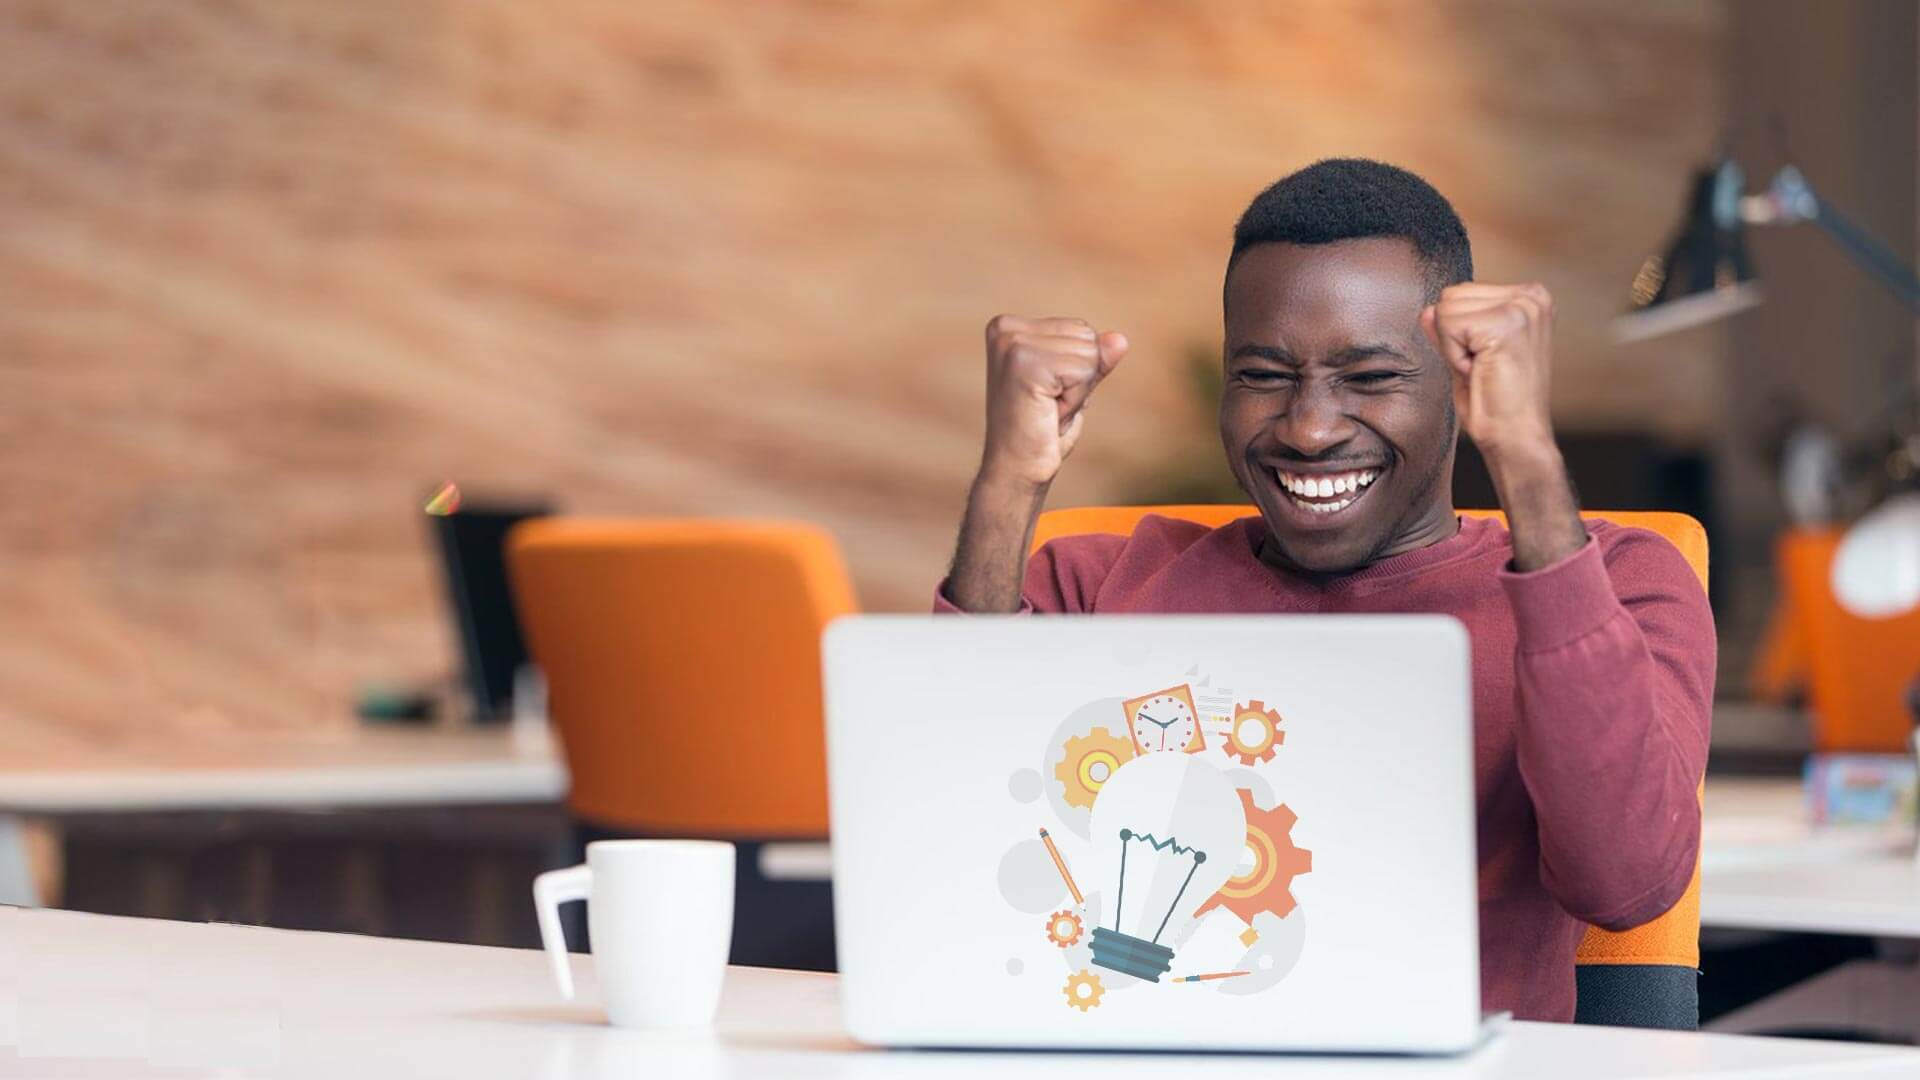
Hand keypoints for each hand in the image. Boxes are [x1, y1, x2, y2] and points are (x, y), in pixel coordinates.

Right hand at [979, 315, 1129, 491]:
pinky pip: (1084, 372)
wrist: (1015, 470)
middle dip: (1079, 379)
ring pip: (1089, 353)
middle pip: (1086, 336)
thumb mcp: (1072, 385)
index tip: (1046, 394)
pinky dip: (1076, 400)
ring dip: (1077, 391)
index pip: (1079, 329)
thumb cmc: (1040, 430)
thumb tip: (1120, 339)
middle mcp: (1005, 329)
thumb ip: (1094, 359)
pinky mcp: (1025, 363)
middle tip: (1047, 405)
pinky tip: (1047, 413)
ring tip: (1046, 409)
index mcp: (1008, 327)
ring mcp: (1013, 344)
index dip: (1075, 369)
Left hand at [1420, 282, 1555, 465]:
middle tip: (1484, 367)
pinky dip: (1454, 355)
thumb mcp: (1468, 355)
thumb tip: (1428, 310)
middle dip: (1455, 338)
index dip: (1461, 335)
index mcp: (1530, 298)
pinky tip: (1480, 372)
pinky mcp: (1505, 322)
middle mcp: (1532, 296)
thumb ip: (1449, 329)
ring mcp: (1522, 306)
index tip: (1487, 361)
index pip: (1462, 293)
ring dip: (1454, 347)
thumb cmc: (1498, 403)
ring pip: (1446, 309)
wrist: (1516, 436)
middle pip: (1451, 296)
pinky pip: (1447, 326)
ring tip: (1484, 369)